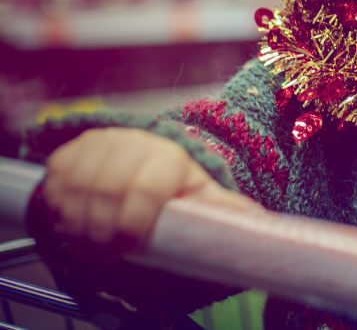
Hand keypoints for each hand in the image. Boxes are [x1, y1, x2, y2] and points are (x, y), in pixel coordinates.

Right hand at [43, 127, 259, 251]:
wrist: (149, 163)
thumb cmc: (177, 188)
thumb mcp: (204, 200)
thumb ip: (226, 213)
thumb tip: (261, 225)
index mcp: (171, 158)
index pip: (144, 190)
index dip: (133, 224)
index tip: (130, 245)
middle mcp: (134, 143)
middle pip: (105, 192)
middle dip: (102, 231)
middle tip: (106, 252)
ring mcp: (99, 144)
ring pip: (76, 189)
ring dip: (78, 223)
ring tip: (92, 242)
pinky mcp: (71, 151)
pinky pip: (55, 183)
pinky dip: (60, 209)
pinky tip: (76, 220)